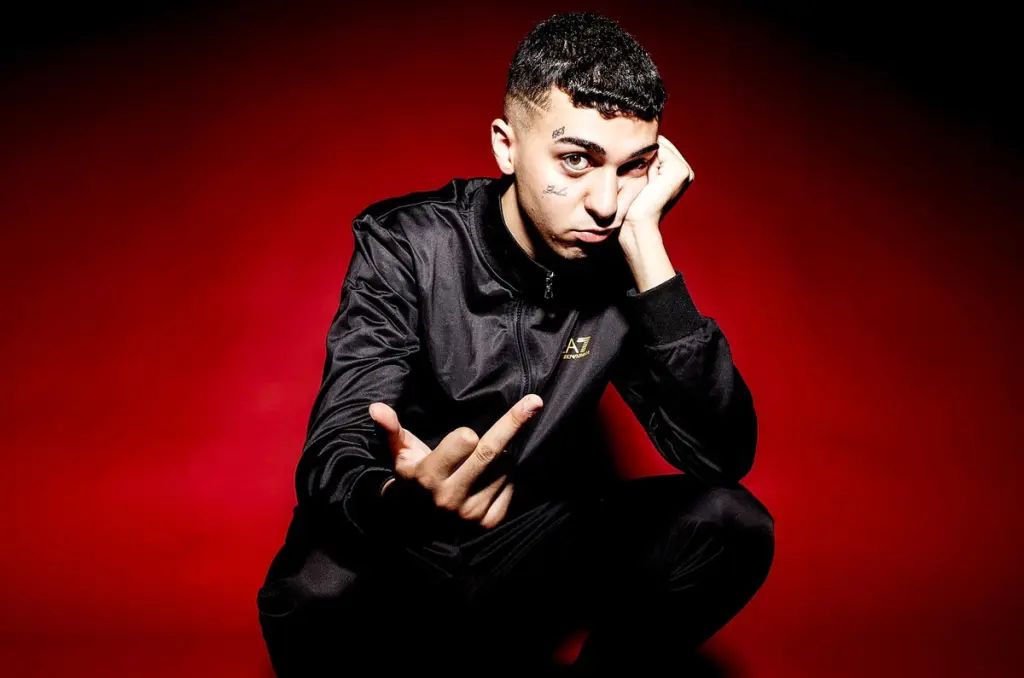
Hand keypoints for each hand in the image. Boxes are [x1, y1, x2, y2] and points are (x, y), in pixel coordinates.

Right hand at [368, 394, 542, 528]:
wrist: (415, 525)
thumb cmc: (411, 478)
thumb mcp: (399, 454)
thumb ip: (390, 430)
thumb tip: (376, 407)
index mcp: (429, 476)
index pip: (463, 442)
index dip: (465, 435)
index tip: (465, 434)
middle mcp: (451, 497)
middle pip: (490, 452)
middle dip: (513, 424)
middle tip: (534, 402)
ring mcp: (472, 512)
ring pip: (503, 468)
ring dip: (502, 456)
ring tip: (482, 460)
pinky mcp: (489, 522)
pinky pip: (510, 486)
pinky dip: (506, 476)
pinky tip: (490, 477)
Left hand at [619, 134, 694, 233]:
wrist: (635, 223)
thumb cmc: (631, 203)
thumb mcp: (638, 176)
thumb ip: (643, 158)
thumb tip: (632, 137)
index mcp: (677, 171)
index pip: (657, 146)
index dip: (641, 152)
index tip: (631, 168)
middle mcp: (685, 170)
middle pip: (658, 143)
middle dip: (644, 153)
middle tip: (635, 176)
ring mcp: (685, 170)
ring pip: (658, 146)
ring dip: (644, 158)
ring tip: (641, 181)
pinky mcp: (680, 171)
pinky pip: (659, 150)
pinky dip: (647, 161)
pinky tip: (646, 180)